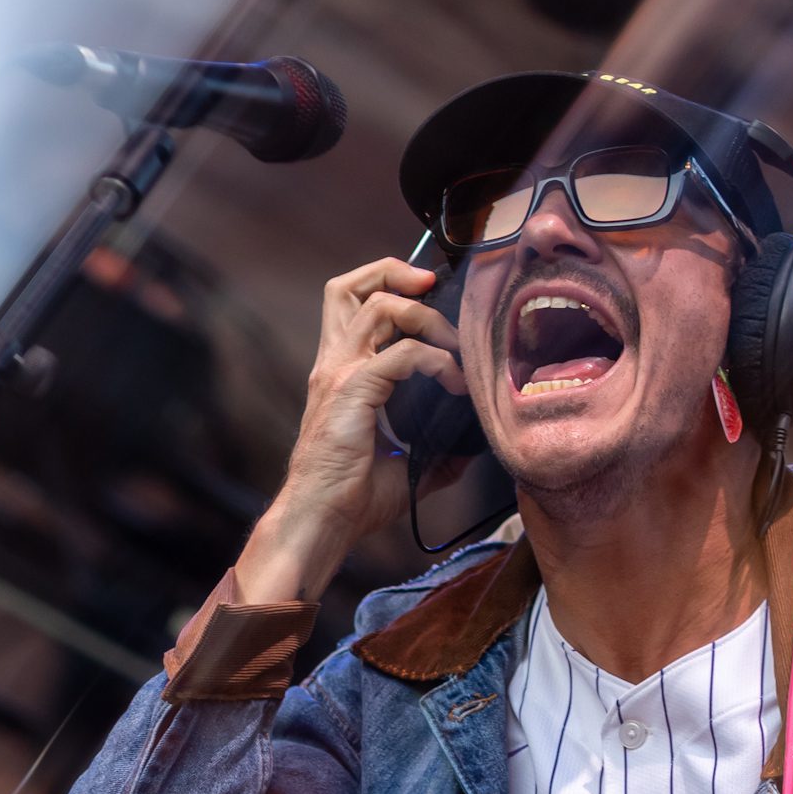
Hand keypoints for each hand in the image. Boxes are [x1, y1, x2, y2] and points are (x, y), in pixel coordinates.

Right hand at [236, 257, 468, 601]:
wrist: (322, 520)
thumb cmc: (352, 499)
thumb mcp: (405, 469)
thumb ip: (436, 452)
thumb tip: (470, 448)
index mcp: (339, 373)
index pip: (353, 304)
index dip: (391, 287)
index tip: (431, 301)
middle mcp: (334, 364)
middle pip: (351, 286)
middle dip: (395, 273)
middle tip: (435, 290)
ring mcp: (339, 374)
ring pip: (379, 306)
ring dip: (426, 317)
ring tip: (453, 347)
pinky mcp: (352, 391)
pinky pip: (401, 355)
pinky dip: (435, 360)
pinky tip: (453, 383)